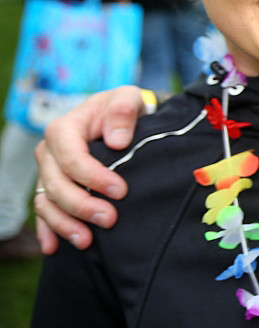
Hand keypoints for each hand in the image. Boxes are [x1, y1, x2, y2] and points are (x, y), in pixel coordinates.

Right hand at [33, 86, 145, 252]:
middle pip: (57, 184)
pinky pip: (43, 211)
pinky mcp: (50, 187)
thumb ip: (123, 111)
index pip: (72, 157)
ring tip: (87, 241)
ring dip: (65, 223)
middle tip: (109, 219)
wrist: (118, 118)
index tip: (120, 191)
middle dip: (81, 205)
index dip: (93, 177)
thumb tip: (117, 141)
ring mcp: (47, 172)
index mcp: (64, 128)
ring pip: (47, 202)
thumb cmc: (122, 109)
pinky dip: (48, 230)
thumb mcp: (127, 98)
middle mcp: (49, 151)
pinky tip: (54, 248)